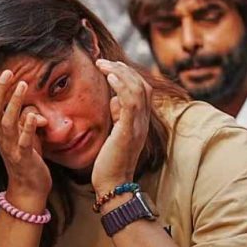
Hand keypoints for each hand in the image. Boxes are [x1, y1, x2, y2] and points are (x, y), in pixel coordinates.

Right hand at [0, 70, 51, 202]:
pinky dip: (27, 129)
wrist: (29, 189)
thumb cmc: (27, 158)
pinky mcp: (24, 158)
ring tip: (22, 85)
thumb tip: (32, 109)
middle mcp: (1, 139)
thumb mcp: (24, 134)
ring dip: (13, 103)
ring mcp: (11, 148)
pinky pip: (24, 142)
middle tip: (7, 73)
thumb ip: (25, 118)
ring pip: (7, 123)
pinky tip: (34, 117)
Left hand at [91, 60, 152, 194]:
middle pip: (141, 85)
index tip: (111, 67)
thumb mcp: (116, 133)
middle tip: (103, 62)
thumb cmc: (110, 162)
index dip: (129, 74)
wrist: (113, 184)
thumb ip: (118, 116)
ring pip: (137, 90)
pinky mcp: (128, 132)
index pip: (142, 89)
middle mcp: (142, 122)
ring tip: (103, 65)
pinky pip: (130, 103)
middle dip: (123, 69)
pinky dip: (121, 87)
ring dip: (120, 73)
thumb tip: (114, 101)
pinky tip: (110, 78)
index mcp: (140, 121)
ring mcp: (137, 126)